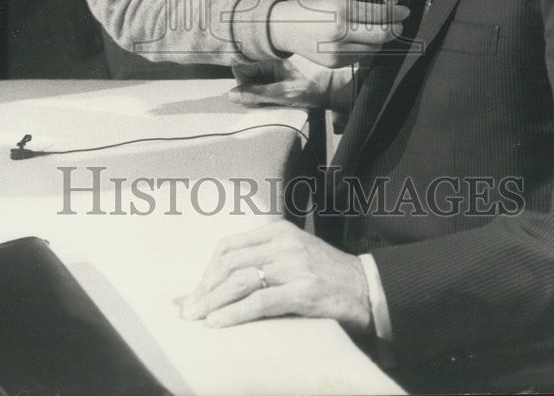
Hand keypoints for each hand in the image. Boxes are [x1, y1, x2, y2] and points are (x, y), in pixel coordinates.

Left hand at [177, 220, 371, 332]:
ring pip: (240, 281)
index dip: (207, 270)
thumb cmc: (325, 275)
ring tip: (196, 318)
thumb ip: (260, 263)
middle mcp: (283, 243)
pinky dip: (234, 313)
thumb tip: (215, 284)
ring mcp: (293, 266)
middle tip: (187, 310)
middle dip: (204, 288)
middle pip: (230, 263)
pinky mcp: (303, 291)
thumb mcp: (292, 256)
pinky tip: (219, 323)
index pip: (230, 245)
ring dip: (212, 301)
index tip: (195, 291)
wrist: (366, 288)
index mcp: (278, 230)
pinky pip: (259, 302)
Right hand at [230, 55, 336, 109]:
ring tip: (275, 95)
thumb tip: (231, 95)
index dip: (242, 83)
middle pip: (246, 68)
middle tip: (265, 99)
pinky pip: (263, 71)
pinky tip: (278, 90)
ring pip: (254, 71)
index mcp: (270, 54)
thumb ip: (256, 95)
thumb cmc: (311, 88)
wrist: (333, 85)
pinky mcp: (279, 61)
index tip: (254, 95)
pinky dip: (266, 83)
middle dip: (251, 86)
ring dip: (259, 86)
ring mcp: (274, 55)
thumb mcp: (282, 94)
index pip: (240, 65)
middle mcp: (270, 51)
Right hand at [268, 0, 407, 67]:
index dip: (396, 13)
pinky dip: (366, 49)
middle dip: (394, 29)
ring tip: (381, 32)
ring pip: (373, 49)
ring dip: (380, 41)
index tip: (405, 11)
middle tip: (400, 24)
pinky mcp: (334, 63)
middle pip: (381, 35)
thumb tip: (388, 15)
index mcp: (340, 12)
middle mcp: (340, 33)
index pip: (378, 15)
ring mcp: (337, 51)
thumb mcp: (335, 2)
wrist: (284, 28)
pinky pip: (359, 57)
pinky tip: (362, 42)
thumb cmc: (311, 11)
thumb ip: (360, 11)